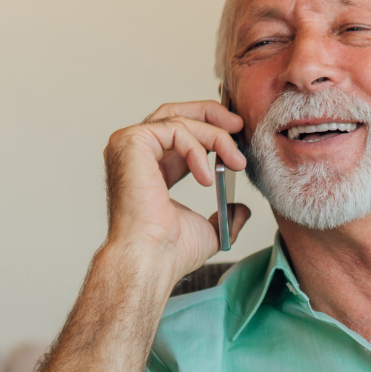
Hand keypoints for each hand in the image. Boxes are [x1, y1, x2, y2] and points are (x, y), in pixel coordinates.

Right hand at [102, 101, 250, 279]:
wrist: (152, 258)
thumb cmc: (170, 250)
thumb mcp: (209, 228)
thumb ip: (225, 215)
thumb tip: (241, 210)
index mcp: (152, 168)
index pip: (179, 132)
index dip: (209, 128)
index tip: (237, 134)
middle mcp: (137, 153)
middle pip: (174, 113)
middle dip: (211, 115)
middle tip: (238, 126)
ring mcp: (129, 146)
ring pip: (179, 120)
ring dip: (215, 136)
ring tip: (235, 161)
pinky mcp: (131, 142)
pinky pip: (174, 129)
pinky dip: (197, 149)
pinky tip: (207, 178)